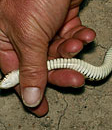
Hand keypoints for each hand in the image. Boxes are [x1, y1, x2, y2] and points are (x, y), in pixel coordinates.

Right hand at [0, 0, 95, 115]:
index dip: (30, 92)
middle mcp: (25, 37)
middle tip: (76, 79)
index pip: (18, 74)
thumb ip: (32, 67)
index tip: (41, 108)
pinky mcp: (63, 23)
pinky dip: (81, 38)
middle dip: (63, 72)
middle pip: (45, 66)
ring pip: (62, 53)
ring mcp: (46, 30)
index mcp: (5, 40)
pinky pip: (73, 38)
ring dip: (73, 52)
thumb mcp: (28, 34)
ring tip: (78, 43)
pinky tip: (85, 34)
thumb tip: (31, 95)